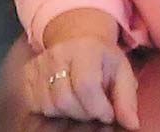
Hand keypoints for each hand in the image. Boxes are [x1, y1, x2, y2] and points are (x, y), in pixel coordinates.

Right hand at [23, 35, 139, 128]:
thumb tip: (132, 124)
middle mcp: (59, 54)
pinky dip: (52, 110)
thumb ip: (127, 98)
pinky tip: (65, 100)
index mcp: (86, 49)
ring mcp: (40, 63)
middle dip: (83, 113)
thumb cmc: (102, 58)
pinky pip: (35, 105)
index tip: (107, 114)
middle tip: (95, 110)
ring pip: (49, 106)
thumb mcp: (122, 71)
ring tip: (81, 104)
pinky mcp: (27, 74)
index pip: (86, 86)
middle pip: (65, 100)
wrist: (78, 37)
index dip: (97, 107)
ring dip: (68, 113)